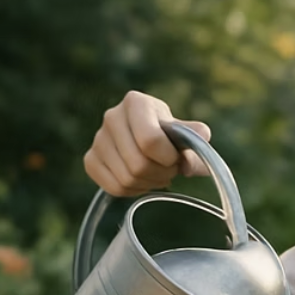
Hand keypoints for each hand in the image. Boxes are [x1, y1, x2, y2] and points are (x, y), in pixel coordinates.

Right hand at [83, 90, 211, 195]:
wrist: (147, 140)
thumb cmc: (170, 136)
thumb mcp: (184, 133)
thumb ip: (194, 136)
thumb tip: (203, 133)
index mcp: (136, 103)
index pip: (150, 141)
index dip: (169, 158)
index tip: (176, 158)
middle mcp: (111, 117)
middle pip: (138, 164)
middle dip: (161, 173)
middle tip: (169, 169)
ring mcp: (98, 139)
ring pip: (127, 178)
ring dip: (149, 183)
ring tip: (157, 173)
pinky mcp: (91, 160)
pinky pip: (114, 187)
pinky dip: (133, 191)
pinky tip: (142, 180)